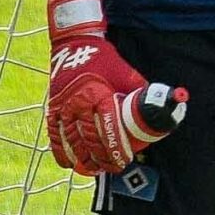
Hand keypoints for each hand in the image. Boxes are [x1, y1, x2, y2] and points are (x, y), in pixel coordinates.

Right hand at [43, 0, 182, 176]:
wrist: (75, 44)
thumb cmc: (105, 59)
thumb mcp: (126, 73)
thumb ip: (140, 91)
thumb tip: (161, 106)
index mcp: (98, 94)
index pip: (108, 129)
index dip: (116, 148)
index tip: (124, 159)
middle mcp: (78, 102)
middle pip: (90, 139)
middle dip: (102, 157)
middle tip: (114, 167)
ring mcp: (62, 106)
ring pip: (72, 140)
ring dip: (83, 159)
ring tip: (95, 170)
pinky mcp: (52, 107)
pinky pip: (54, 134)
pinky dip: (61, 151)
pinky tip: (69, 164)